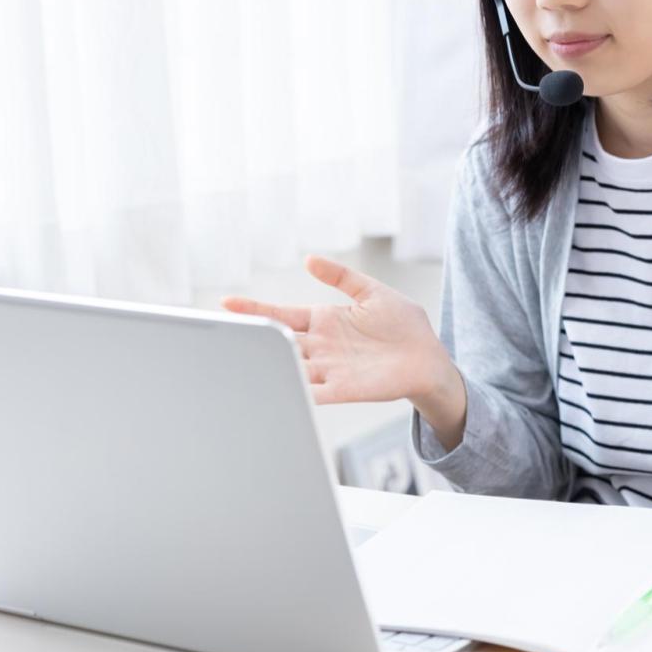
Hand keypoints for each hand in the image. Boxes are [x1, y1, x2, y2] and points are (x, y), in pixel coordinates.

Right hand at [220, 255, 451, 405]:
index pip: (281, 314)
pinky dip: (295, 392)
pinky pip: (313, 392)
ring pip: (290, 368)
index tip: (226, 303)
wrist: (427, 357)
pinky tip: (278, 389)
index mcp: (324, 320)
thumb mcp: (371, 291)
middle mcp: (321, 346)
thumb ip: (341, 276)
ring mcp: (329, 369)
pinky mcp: (344, 389)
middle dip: (252, 340)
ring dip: (267, 368)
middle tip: (223, 337)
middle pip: (278, 343)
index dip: (255, 310)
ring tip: (238, 364)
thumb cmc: (403, 324)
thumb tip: (309, 258)